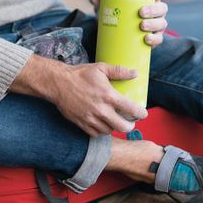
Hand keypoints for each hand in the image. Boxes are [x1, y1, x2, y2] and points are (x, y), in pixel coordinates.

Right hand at [11, 55, 147, 136]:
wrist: (58, 83)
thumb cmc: (80, 74)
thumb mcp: (101, 68)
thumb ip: (119, 71)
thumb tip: (135, 73)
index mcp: (108, 96)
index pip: (130, 109)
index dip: (141, 113)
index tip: (144, 113)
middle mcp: (101, 110)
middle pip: (122, 126)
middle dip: (130, 126)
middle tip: (131, 122)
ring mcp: (91, 118)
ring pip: (109, 131)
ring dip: (115, 128)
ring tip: (117, 122)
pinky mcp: (81, 124)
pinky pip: (96, 134)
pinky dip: (102, 131)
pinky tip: (104, 124)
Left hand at [90, 0, 167, 47]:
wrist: (120, 27)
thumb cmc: (118, 11)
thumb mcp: (111, 4)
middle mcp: (157, 11)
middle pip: (161, 8)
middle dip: (153, 9)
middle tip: (140, 12)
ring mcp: (157, 24)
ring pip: (162, 23)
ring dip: (154, 24)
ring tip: (142, 26)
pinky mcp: (155, 37)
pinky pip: (159, 38)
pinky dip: (154, 39)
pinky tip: (147, 39)